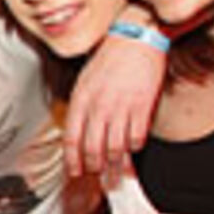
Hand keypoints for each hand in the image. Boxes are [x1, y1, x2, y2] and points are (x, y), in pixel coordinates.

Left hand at [63, 27, 164, 178]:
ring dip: (114, 164)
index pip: (71, 138)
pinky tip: (133, 148)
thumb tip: (78, 132)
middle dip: (94, 166)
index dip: (72, 160)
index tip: (74, 171)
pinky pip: (137, 138)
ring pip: (115, 148)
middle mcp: (99, 106)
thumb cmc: (109, 58)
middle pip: (93, 148)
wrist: (135, 39)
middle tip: (96, 173)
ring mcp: (121, 108)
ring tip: (115, 171)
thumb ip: (81, 106)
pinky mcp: (142, 107)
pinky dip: (134, 148)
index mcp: (81, 99)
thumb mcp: (84, 81)